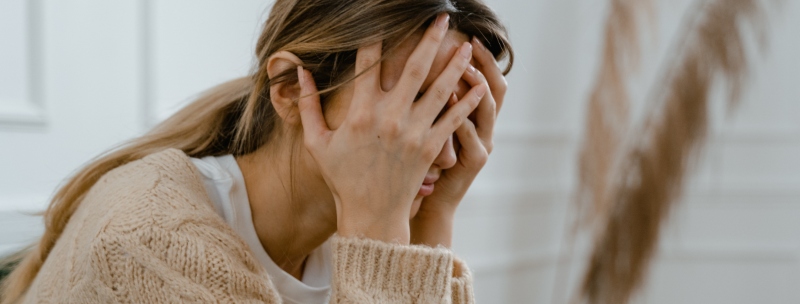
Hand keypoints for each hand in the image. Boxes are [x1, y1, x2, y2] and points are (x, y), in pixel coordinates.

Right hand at [296, 14, 486, 243]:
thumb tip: (300, 72)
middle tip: (442, 17)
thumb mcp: (317, 143)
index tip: (384, 17)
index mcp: (361, 112)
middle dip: (430, 38)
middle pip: (415, 67)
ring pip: (441, 88)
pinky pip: (454, 119)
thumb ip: (307, 106)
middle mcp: (390, 117)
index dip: (376, 36)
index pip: (369, 62)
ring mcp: (414, 131)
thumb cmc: (342, 178)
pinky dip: (468, 101)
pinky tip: (479, 85)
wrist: (371, 214)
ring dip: (455, 63)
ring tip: (467, 44)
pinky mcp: (431, 147)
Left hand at [410, 37, 507, 247]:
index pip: (488, 81)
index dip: (484, 60)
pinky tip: (448, 100)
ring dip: (476, 87)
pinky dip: (461, 116)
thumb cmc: (423, 164)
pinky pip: (470, 135)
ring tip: (465, 68)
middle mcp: (486, 129)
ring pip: (487, 109)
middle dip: (485, 65)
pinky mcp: (473, 161)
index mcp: (477, 118)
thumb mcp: (431, 129)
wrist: (427, 204)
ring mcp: (483, 145)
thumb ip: (433, 102)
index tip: (470, 38)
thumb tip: (420, 67)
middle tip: (471, 46)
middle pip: (496, 89)